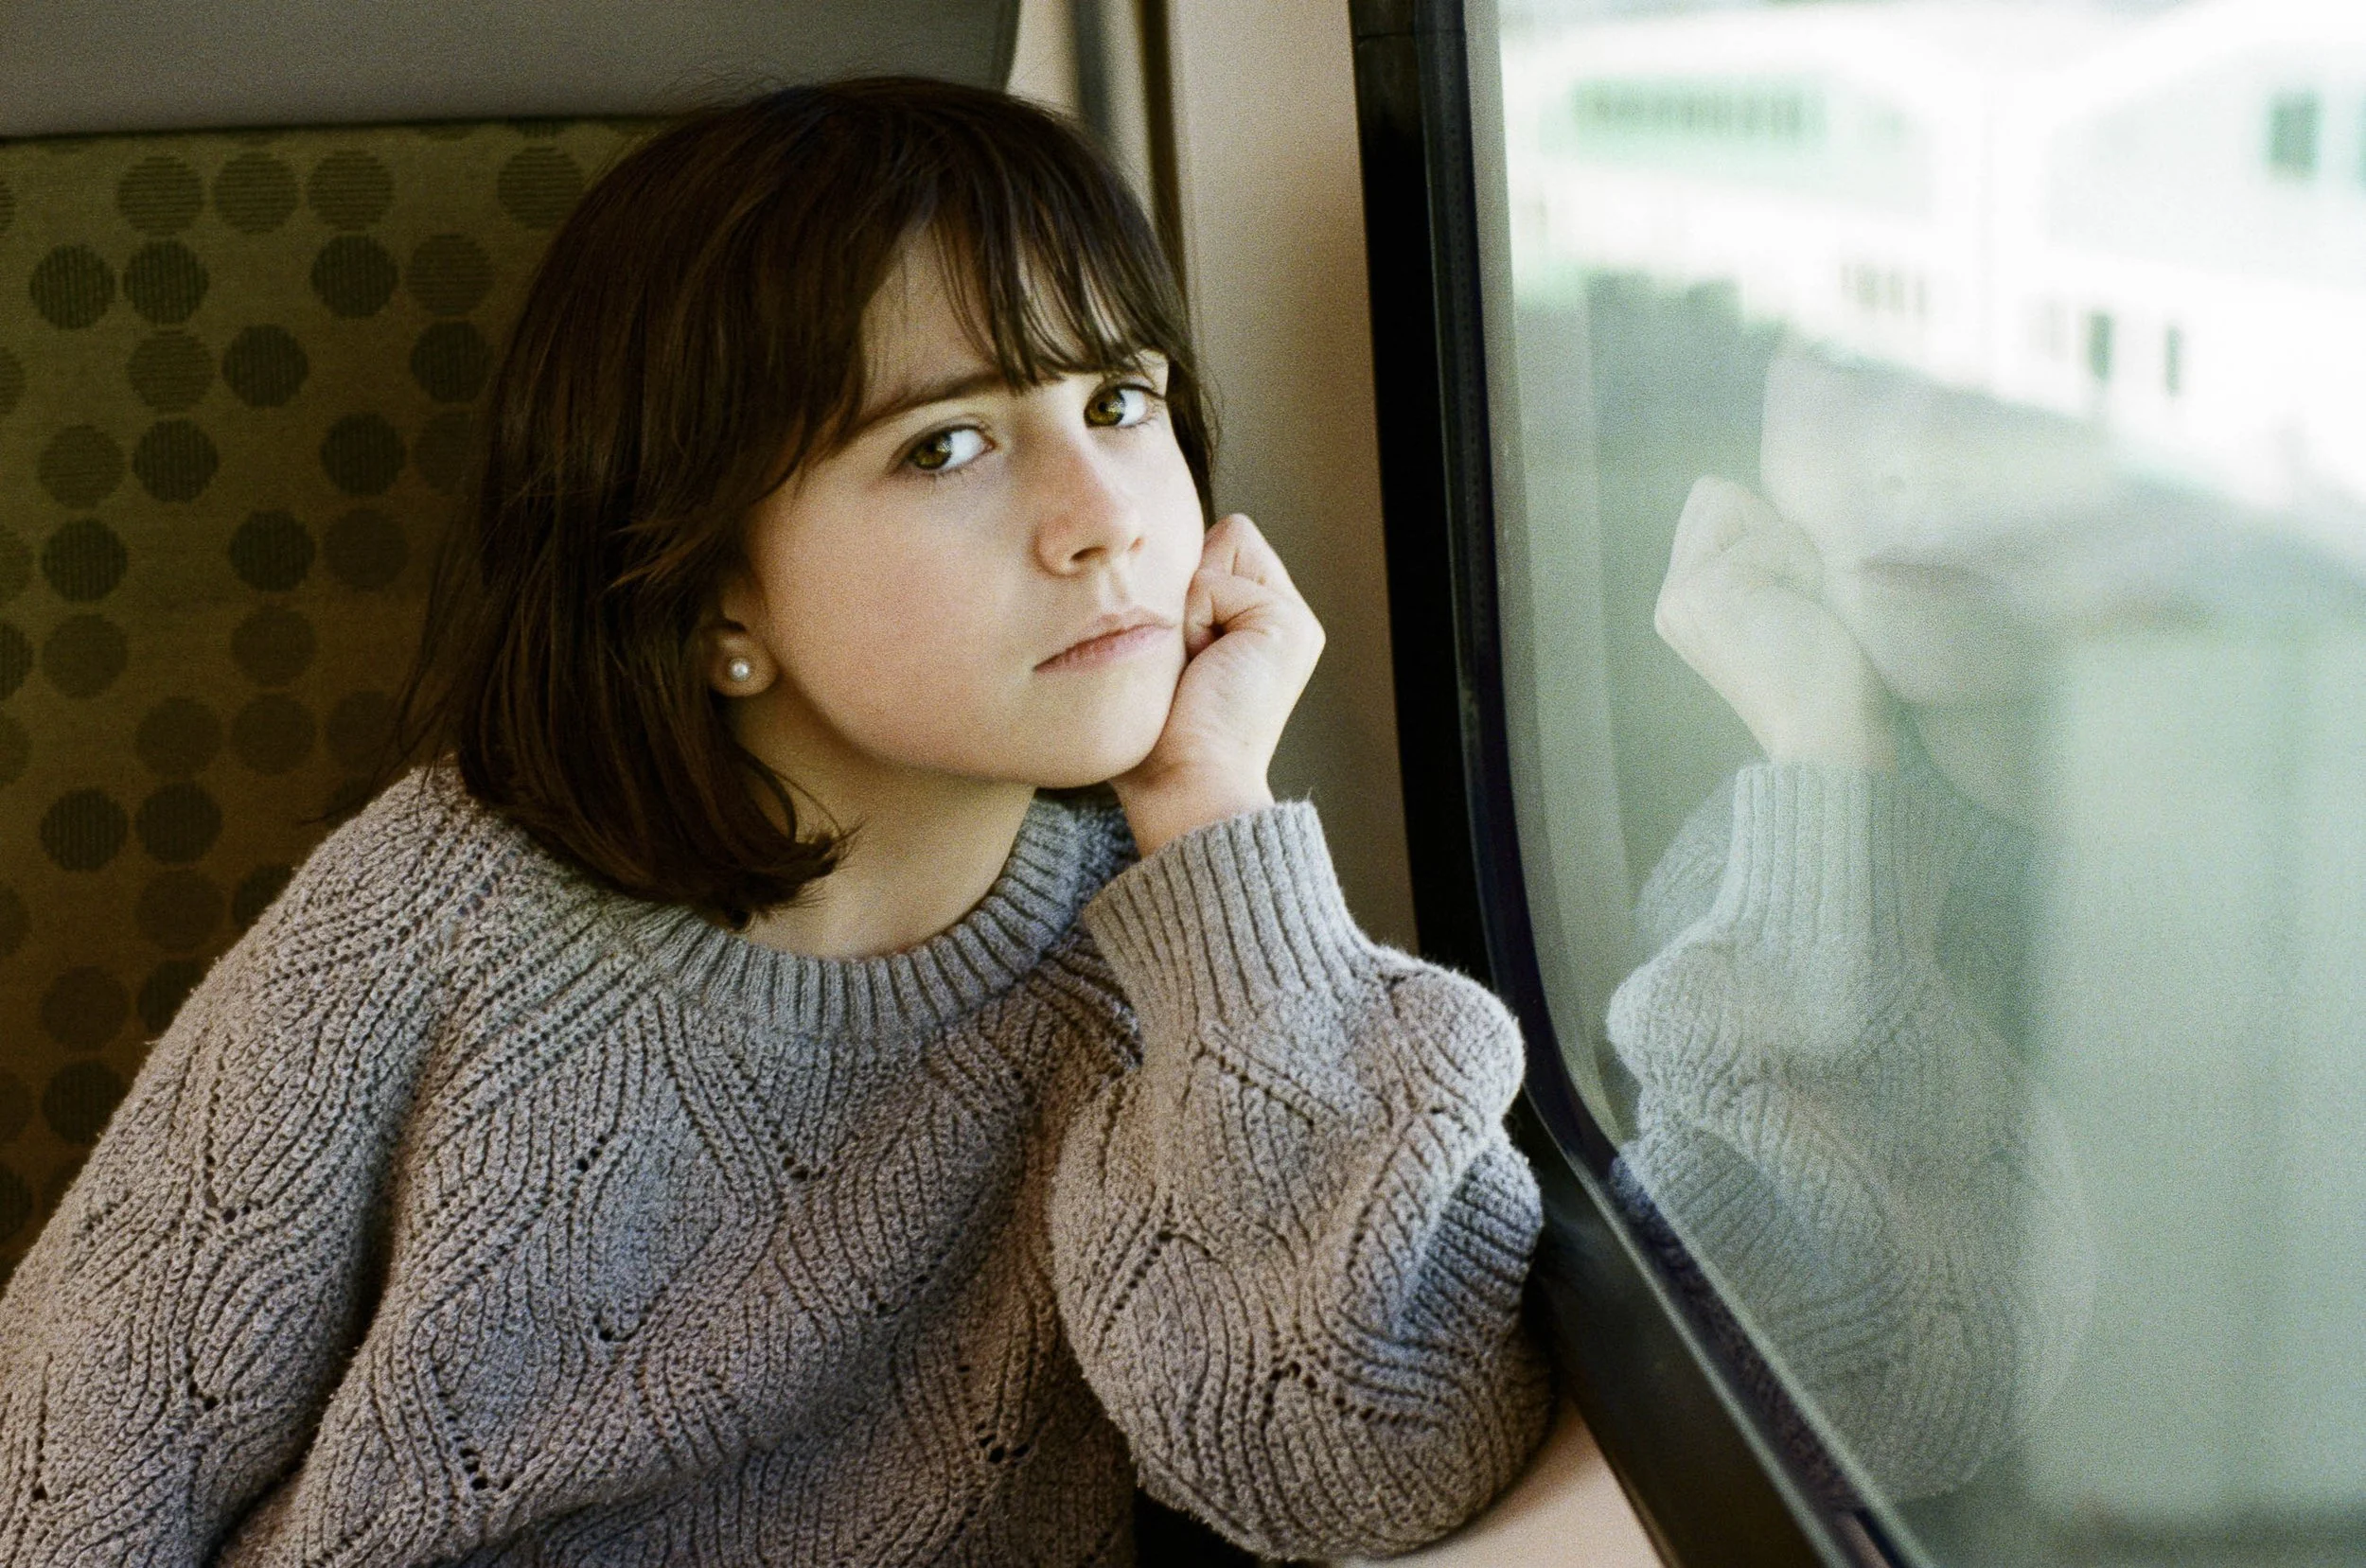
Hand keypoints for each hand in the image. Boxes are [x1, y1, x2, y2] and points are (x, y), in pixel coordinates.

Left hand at [1114, 513, 1324, 854]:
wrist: (1185, 783)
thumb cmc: (1153, 736)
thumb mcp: (1161, 657)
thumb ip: (1174, 601)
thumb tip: (1152, 560)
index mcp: (1260, 624)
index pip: (1218, 546)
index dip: (1182, 583)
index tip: (1177, 652)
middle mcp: (1285, 617)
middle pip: (1224, 536)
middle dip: (1189, 585)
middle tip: (1188, 658)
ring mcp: (1292, 618)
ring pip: (1225, 543)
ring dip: (1191, 600)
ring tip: (1194, 661)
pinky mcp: (1286, 623)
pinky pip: (1214, 579)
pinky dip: (1195, 617)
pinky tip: (1204, 666)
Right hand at [1655, 476, 1894, 769]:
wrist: (1825, 735)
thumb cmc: (1823, 679)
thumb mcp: (1773, 606)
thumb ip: (1752, 558)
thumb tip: (1770, 506)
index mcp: (1681, 601)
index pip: (1711, 506)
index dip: (1764, 530)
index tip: (1787, 595)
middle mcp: (1670, 595)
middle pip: (1717, 494)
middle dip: (1769, 530)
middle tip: (1791, 599)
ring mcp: (1683, 592)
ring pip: (1737, 502)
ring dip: (1786, 546)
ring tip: (1797, 606)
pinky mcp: (1709, 588)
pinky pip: (1773, 533)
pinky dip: (1802, 565)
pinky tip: (1802, 615)